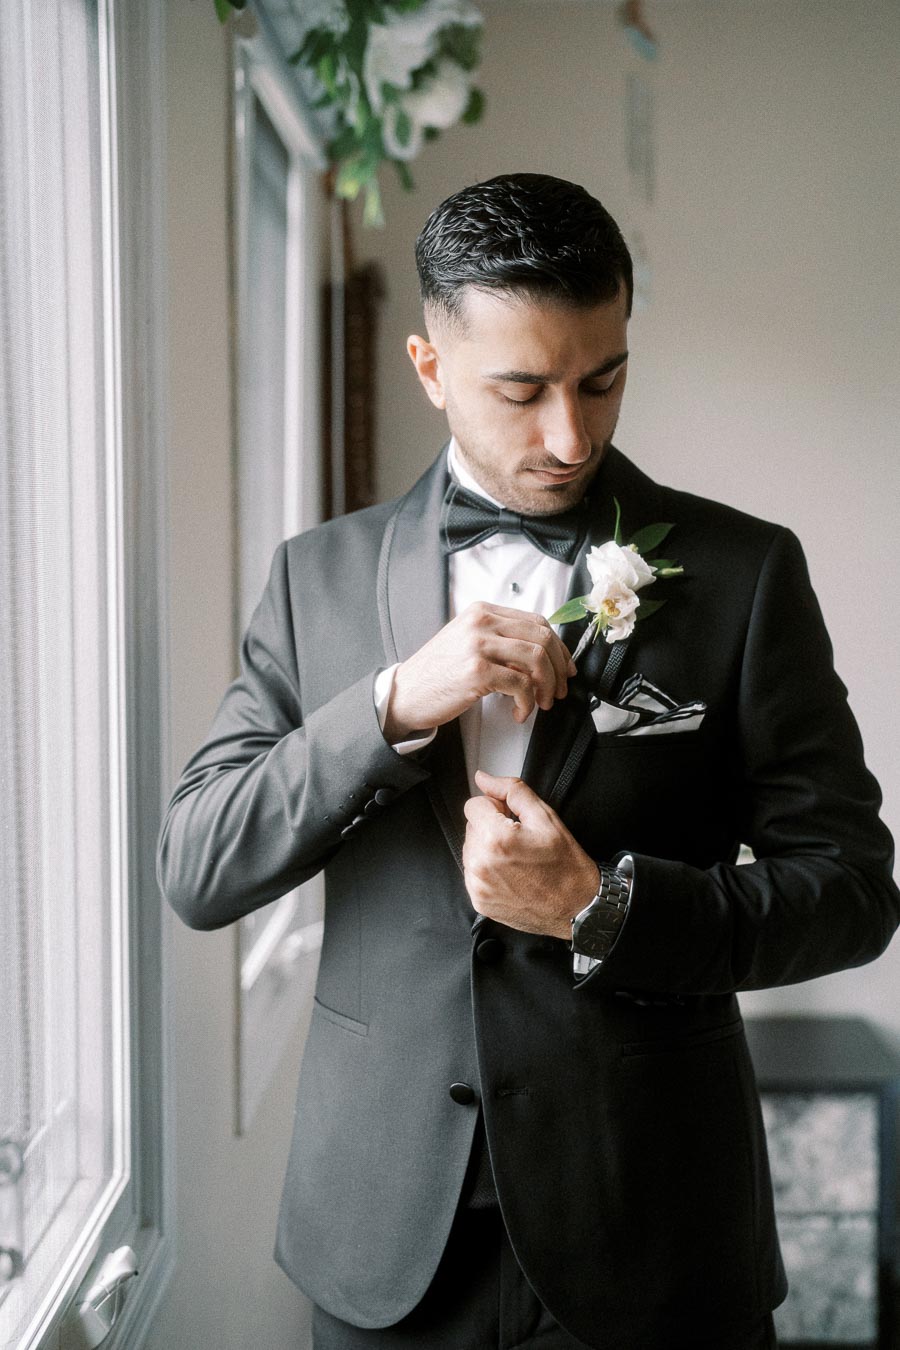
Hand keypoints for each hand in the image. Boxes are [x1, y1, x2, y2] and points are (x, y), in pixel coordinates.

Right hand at [384, 602, 576, 739]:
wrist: (406, 694)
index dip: (559, 648)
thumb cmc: (438, 674)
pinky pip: (521, 684)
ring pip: (537, 659)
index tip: (564, 669)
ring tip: (541, 704)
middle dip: (558, 669)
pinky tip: (519, 713)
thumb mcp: (468, 642)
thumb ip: (501, 641)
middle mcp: (482, 621)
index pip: (537, 622)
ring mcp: (479, 644)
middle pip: (543, 638)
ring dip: (547, 687)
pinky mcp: (477, 670)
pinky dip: (527, 703)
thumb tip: (543, 656)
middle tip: (559, 692)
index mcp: (483, 611)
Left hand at [462, 770, 599, 939]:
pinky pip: (473, 873)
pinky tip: (511, 874)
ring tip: (517, 859)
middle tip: (519, 840)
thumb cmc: (566, 865)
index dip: (495, 807)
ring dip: (488, 849)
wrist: (577, 907)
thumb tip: (484, 779)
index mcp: (497, 839)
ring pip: (470, 850)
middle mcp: (482, 864)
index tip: (511, 818)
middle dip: (491, 827)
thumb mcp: (545, 817)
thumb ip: (511, 791)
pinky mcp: (479, 901)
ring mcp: (478, 886)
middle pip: (471, 827)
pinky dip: (488, 871)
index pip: (473, 805)